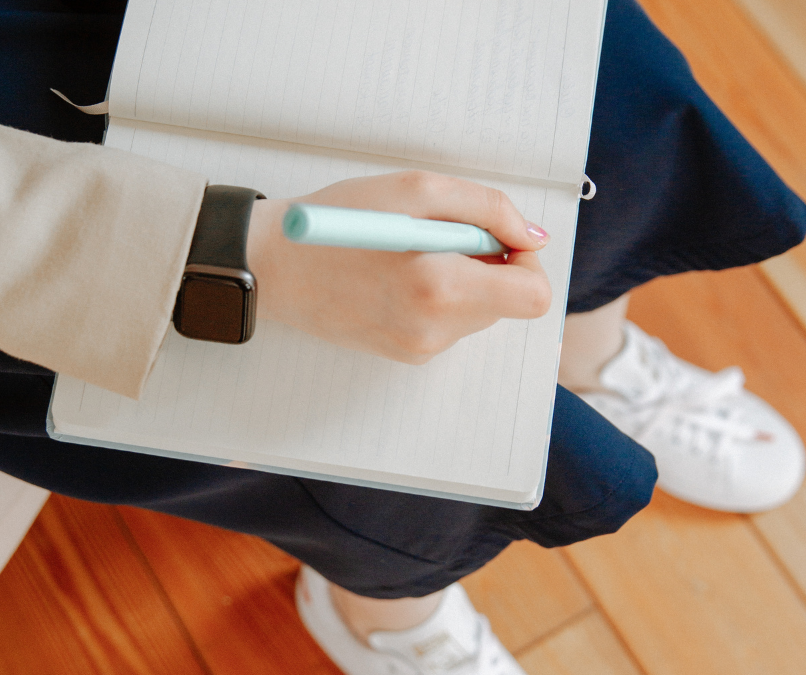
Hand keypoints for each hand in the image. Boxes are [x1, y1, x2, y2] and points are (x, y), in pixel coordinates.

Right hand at [246, 171, 551, 363]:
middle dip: (487, 263)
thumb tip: (532, 237)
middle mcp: (436, 330)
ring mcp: (420, 348)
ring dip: (460, 277)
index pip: (533, 295)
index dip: (526, 260)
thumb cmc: (339, 219)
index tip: (496, 236)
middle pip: (506, 303)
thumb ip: (489, 208)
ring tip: (408, 253)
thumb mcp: (417, 189)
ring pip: (477, 312)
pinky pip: (448, 322)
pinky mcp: (405, 354)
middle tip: (437, 234)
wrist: (272, 266)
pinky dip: (437, 295)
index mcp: (442, 289)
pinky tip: (395, 275)